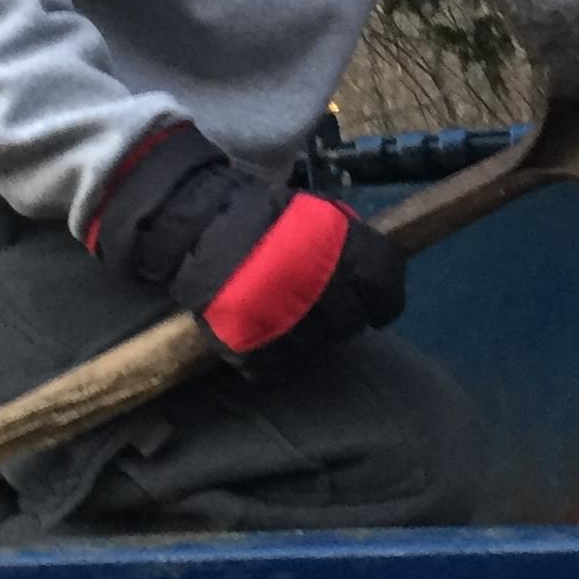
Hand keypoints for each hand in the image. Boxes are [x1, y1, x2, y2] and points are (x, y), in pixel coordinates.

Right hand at [86, 122, 406, 368]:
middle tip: (323, 309)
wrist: (192, 219)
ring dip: (308, 338)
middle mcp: (314, 279)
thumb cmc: (260, 215)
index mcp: (336, 241)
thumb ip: (348, 243)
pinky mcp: (245, 340)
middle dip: (342, 318)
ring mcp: (279, 313)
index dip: (383, 299)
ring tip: (291, 321)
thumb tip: (377, 279)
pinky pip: (274, 367)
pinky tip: (266, 338)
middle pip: (350, 323)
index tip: (374, 305)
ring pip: (315, 348)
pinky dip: (273, 358)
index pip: (385, 283)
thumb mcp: (314, 211)